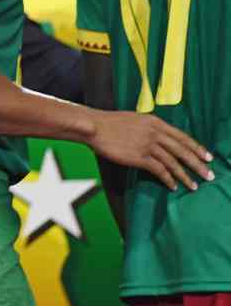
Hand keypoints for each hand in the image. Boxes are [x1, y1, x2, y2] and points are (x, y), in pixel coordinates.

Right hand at [88, 110, 212, 190]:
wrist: (95, 126)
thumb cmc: (110, 123)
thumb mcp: (135, 119)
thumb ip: (149, 127)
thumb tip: (158, 136)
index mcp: (156, 122)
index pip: (182, 136)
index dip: (197, 148)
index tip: (208, 157)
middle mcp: (155, 133)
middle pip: (182, 150)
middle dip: (198, 164)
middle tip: (209, 175)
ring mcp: (147, 145)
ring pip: (173, 162)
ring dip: (185, 176)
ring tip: (194, 186)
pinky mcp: (139, 157)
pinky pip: (159, 170)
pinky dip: (168, 179)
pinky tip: (173, 186)